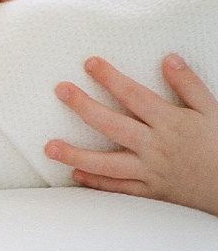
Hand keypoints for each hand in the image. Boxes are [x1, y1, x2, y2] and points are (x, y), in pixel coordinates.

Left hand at [44, 55, 217, 215]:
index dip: (110, 78)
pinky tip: (75, 175)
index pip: (134, 95)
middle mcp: (155, 146)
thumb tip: (169, 59)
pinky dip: (96, 184)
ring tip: (49, 147)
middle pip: (112, 125)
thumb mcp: (212, 112)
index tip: (89, 62)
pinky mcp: (151, 191)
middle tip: (60, 90)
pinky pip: (120, 189)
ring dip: (76, 155)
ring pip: (107, 164)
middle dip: (84, 106)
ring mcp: (150, 171)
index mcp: (169, 122)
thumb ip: (190, 85)